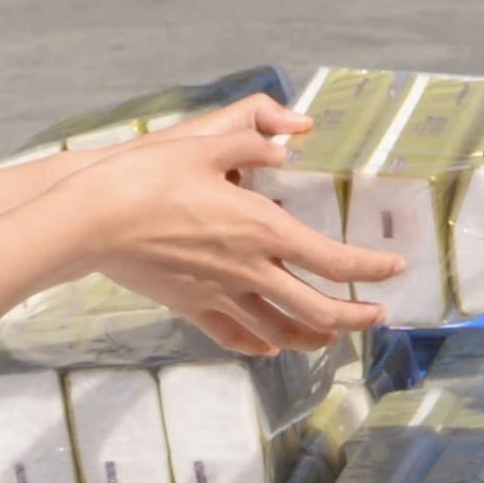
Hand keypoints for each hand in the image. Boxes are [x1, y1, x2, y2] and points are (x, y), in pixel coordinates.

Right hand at [39, 98, 399, 350]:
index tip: (393, 269)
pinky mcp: (190, 306)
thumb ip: (252, 138)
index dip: (369, 269)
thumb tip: (289, 136)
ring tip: (331, 335)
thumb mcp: (204, 143)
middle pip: (316, 308)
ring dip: (312, 336)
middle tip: (377, 316)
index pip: (332, 258)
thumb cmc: (146, 176)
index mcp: (261, 228)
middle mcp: (249, 270)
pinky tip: (269, 346)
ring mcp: (219, 294)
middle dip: (354, 316)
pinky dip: (259, 343)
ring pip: (280, 330)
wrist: (90, 221)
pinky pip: (233, 335)